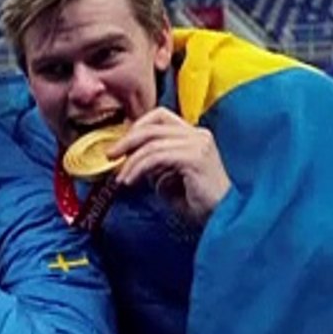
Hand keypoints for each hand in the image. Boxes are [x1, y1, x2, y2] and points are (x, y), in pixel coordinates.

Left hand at [109, 107, 230, 225]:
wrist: (222, 217)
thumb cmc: (197, 201)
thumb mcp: (169, 176)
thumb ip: (154, 162)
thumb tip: (130, 156)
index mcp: (194, 134)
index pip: (159, 116)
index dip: (136, 127)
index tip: (120, 146)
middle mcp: (198, 134)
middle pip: (152, 125)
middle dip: (126, 140)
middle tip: (110, 155)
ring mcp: (199, 144)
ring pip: (151, 143)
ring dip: (131, 162)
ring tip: (121, 178)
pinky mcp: (195, 157)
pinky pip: (157, 157)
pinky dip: (139, 168)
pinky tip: (131, 181)